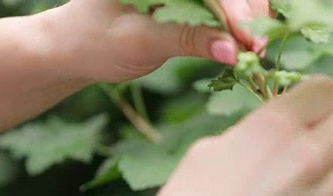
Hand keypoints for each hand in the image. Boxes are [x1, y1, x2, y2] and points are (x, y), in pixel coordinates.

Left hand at [52, 0, 269, 82]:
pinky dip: (235, 24)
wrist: (74, 48)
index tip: (248, 38)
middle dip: (247, 11)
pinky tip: (245, 41)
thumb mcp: (140, 41)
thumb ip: (188, 40)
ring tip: (255, 48)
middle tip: (258, 47)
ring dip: (246, 18)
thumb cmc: (94, 41)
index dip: (233, 8)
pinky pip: (219, 7)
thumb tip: (233, 51)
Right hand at [136, 76, 332, 195]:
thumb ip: (257, 132)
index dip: (318, 96)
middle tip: (320, 132)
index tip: (305, 108)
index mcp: (274, 125)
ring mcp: (320, 194)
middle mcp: (307, 155)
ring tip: (318, 166)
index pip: (329, 89)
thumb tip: (280, 130)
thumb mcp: (212, 148)